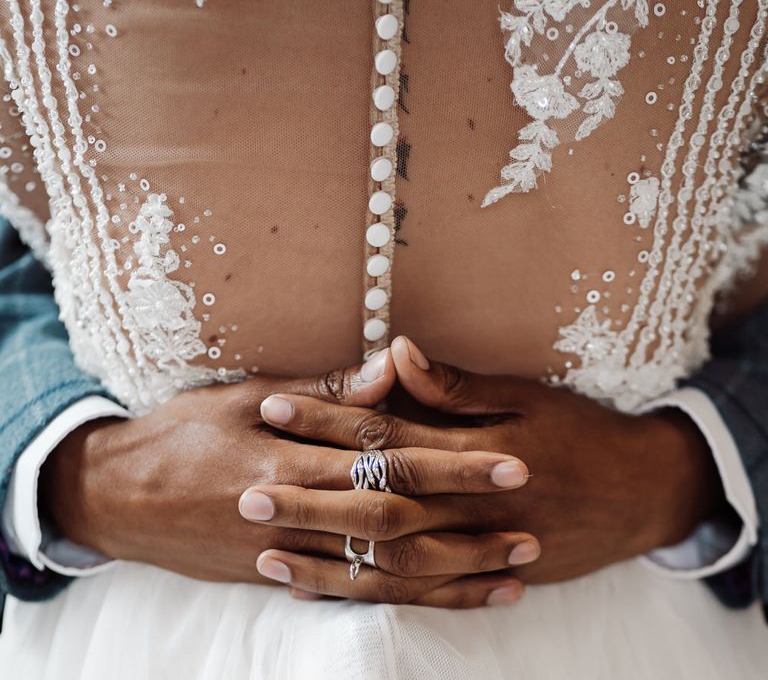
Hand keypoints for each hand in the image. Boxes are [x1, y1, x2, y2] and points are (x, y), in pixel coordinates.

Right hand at [41, 350, 536, 606]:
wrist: (119, 497)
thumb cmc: (181, 434)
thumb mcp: (243, 397)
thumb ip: (323, 392)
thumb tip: (389, 367)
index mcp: (295, 457)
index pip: (392, 459)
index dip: (454, 461)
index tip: (509, 461)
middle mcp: (300, 510)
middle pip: (400, 518)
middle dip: (468, 522)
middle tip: (531, 523)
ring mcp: (291, 552)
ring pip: (384, 568)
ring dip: (450, 574)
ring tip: (511, 575)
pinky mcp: (280, 576)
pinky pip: (351, 594)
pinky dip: (402, 598)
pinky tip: (442, 599)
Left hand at [250, 336, 723, 586]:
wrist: (642, 494)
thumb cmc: (582, 434)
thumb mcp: (526, 397)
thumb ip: (456, 384)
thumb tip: (398, 352)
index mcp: (468, 450)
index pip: (383, 432)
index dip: (327, 419)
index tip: (274, 408)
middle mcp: (463, 505)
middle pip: (374, 504)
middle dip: (309, 499)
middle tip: (247, 496)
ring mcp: (471, 546)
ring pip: (386, 562)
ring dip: (326, 559)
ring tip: (267, 557)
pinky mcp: (480, 574)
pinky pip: (415, 595)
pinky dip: (366, 596)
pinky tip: (322, 592)